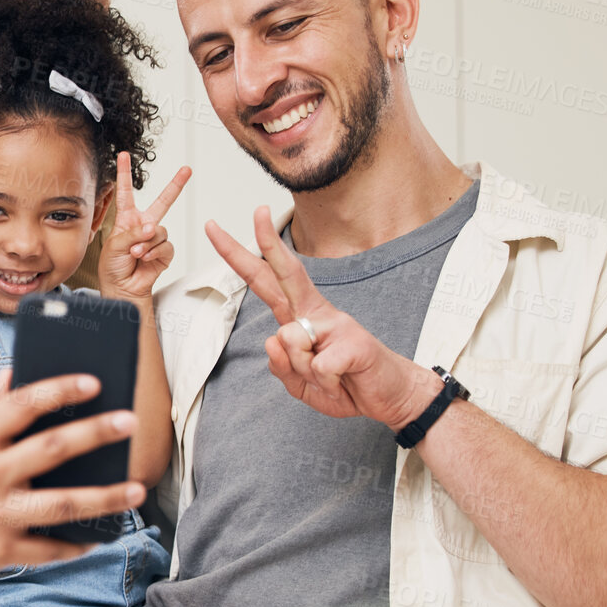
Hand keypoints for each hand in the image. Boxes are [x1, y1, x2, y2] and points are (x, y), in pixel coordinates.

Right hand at [0, 371, 146, 581]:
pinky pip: (48, 549)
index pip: (23, 406)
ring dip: (105, 498)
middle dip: (95, 434)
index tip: (94, 382)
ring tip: (138, 489)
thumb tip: (17, 376)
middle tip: (130, 422)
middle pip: (51, 450)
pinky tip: (99, 536)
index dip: (60, 390)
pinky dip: (76, 544)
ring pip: (62, 506)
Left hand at [98, 153, 188, 301]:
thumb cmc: (112, 267)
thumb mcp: (114, 245)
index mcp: (126, 219)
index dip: (124, 173)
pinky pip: (165, 245)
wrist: (122, 288)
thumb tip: (152, 228)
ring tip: (135, 253)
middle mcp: (143, 225)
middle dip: (175, 185)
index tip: (123, 155)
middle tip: (186, 170)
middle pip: (162, 201)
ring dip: (146, 242)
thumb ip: (132, 233)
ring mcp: (155, 238)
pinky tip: (144, 258)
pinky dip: (154, 252)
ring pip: (160, 230)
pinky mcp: (164, 252)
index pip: (126, 192)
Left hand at [205, 208, 439, 428]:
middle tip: (257, 209)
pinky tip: (341, 379)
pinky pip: (319, 368)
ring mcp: (337, 325)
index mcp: (298, 317)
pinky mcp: (356, 343)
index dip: (241, 256)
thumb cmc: (342, 383)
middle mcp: (316, 313)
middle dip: (266, 243)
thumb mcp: (299, 383)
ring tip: (327, 378)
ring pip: (290, 341)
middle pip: (284, 274)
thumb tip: (274, 339)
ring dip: (302, 371)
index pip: (266, 280)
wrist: (388, 397)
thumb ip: (281, 364)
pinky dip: (324, 385)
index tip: (218, 230)